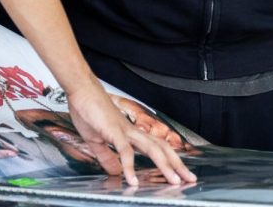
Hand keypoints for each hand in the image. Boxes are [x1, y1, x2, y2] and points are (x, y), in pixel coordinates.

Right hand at [66, 81, 196, 186]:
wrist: (82, 91)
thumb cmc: (89, 111)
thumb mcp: (97, 140)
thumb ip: (107, 157)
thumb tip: (116, 172)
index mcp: (131, 134)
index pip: (157, 148)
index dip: (170, 161)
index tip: (180, 173)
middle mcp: (133, 132)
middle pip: (162, 149)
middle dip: (177, 165)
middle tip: (190, 179)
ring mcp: (126, 131)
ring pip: (152, 149)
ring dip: (165, 166)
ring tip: (174, 181)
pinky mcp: (114, 132)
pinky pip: (125, 151)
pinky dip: (130, 168)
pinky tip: (132, 181)